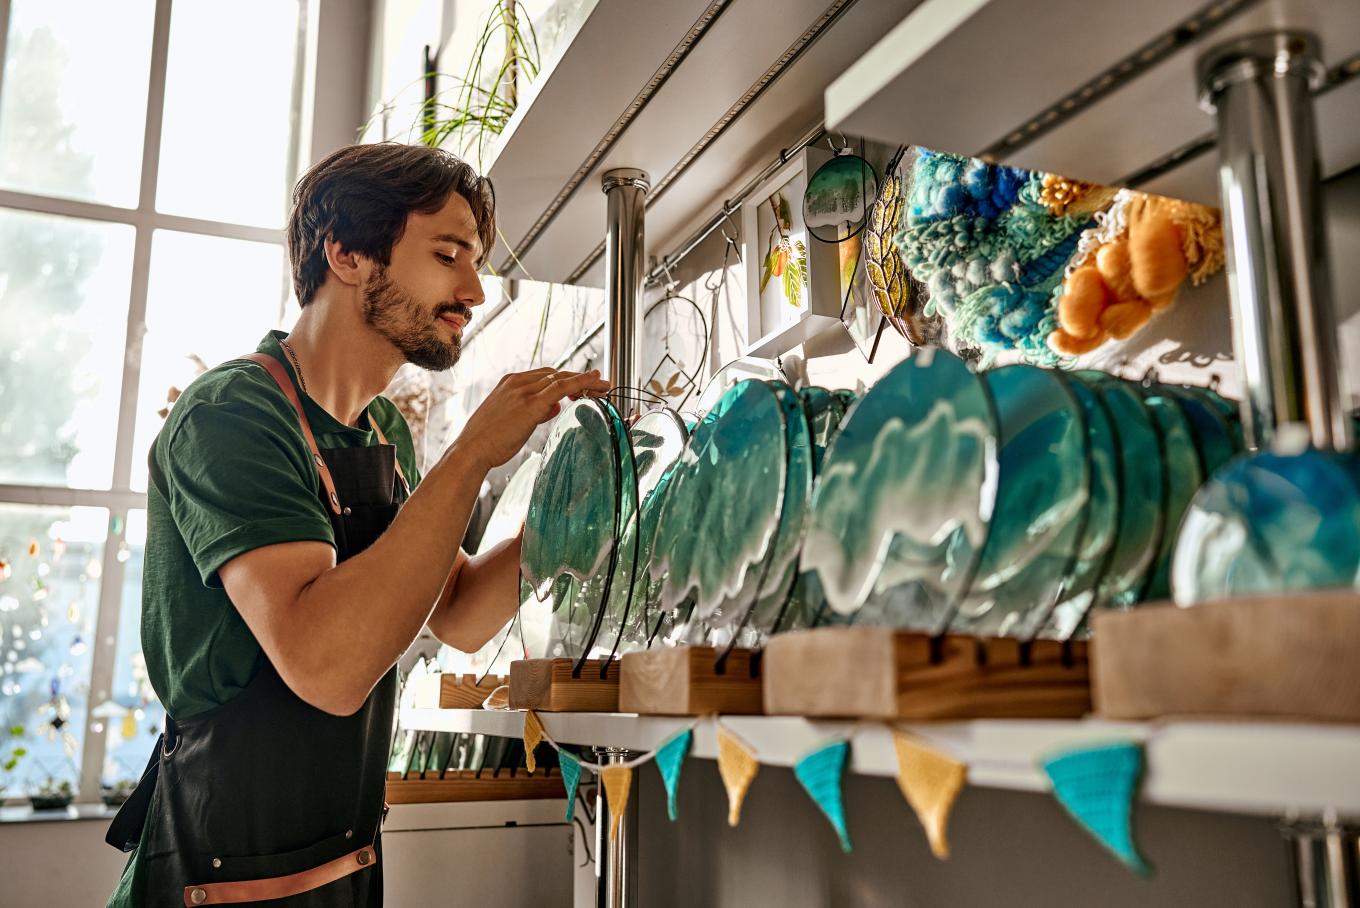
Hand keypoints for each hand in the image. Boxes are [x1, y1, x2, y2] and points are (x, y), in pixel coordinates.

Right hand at [451, 367, 610, 470]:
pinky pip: (562, 387)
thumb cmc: (488, 441)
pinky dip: (581, 382)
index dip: (567, 379)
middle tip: (601, 385)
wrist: (471, 450)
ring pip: (562, 378)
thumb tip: (555, 406)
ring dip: (586, 381)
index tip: (584, 385)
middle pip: (556, 374)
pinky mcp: (531, 404)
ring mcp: (524, 391)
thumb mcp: (513, 421)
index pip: (546, 376)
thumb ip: (534, 411)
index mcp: (510, 383)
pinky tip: (595, 383)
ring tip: (605, 386)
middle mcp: (517, 382)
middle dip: (580, 379)